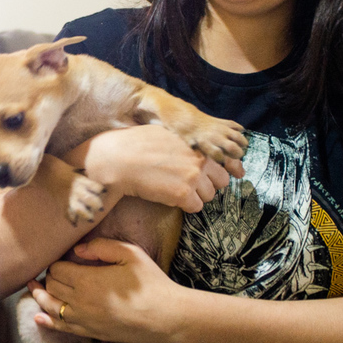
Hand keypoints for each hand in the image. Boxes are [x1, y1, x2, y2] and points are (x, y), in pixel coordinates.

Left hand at [26, 238, 183, 342]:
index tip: (61, 258)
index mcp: (87, 279)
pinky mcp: (92, 333)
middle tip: (51, 271)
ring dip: (41, 297)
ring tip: (33, 288)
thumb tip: (76, 250)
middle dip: (48, 278)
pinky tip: (38, 316)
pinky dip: (47, 321)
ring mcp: (84, 320)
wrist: (168, 317)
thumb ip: (100, 247)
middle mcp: (80, 302)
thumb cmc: (152, 282)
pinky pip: (62, 328)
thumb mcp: (129, 253)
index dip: (55, 262)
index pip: (57, 269)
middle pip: (52, 287)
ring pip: (52, 308)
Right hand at [77, 125, 236, 212]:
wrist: (118, 160)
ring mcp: (193, 177)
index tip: (216, 177)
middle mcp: (200, 160)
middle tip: (187, 183)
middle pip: (221, 181)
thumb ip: (187, 144)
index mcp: (197, 144)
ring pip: (208, 196)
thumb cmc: (136, 145)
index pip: (224, 162)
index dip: (219, 171)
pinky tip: (168, 196)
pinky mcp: (183, 194)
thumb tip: (200, 154)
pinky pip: (195, 207)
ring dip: (195, 196)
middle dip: (207, 184)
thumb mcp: (167, 135)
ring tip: (174, 188)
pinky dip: (184, 206)